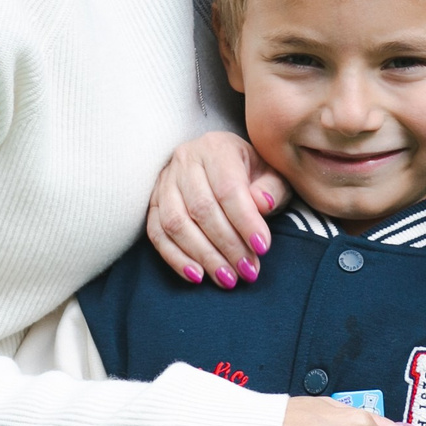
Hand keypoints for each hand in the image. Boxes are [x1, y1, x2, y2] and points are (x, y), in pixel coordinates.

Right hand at [145, 129, 285, 287]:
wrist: (227, 165)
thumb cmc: (253, 174)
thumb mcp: (272, 175)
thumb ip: (271, 189)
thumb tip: (261, 204)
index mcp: (216, 147)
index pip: (228, 188)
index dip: (245, 221)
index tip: (262, 248)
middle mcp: (185, 160)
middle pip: (201, 208)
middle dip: (227, 245)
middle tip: (247, 271)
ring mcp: (165, 182)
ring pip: (176, 223)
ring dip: (203, 256)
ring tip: (227, 278)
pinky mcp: (154, 203)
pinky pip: (157, 234)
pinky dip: (176, 258)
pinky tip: (197, 276)